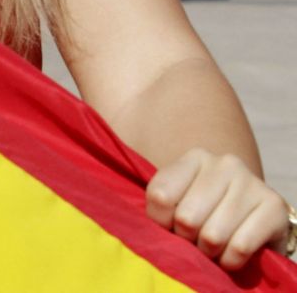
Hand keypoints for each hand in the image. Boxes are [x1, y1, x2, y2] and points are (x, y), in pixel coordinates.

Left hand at [146, 149, 290, 269]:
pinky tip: (231, 255)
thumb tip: (144, 227)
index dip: (160, 222)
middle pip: (186, 218)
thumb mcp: (178, 200)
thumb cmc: (207, 212)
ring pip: (212, 235)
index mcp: (195, 158)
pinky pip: (240, 247)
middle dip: (187, 239)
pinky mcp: (275, 208)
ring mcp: (251, 183)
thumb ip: (158, 206)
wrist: (254, 221)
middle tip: (195, 240)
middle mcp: (225, 164)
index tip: (170, 225)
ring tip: (214, 247)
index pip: (160, 196)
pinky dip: (230, 260)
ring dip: (209, 252)